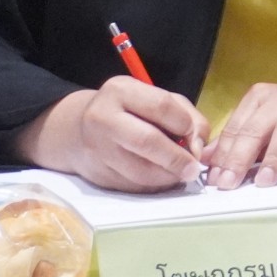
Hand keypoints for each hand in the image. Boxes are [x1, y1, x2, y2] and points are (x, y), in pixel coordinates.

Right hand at [14, 78, 205, 192]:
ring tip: (180, 175)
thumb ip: (185, 114)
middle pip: (147, 141)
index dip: (186, 125)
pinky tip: (161, 179)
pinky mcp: (95, 174)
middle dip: (177, 158)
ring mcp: (95, 148)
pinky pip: (130, 185)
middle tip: (193, 169)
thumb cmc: (129, 111)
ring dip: (167, 177)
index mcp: (120, 91)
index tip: (196, 138)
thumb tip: (199, 145)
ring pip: (138, 170)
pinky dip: (152, 186)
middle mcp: (102, 118)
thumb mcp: (155, 98)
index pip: (162, 106)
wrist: (77, 130)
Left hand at [203, 87, 276, 187]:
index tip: (215, 181)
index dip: (224, 155)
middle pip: (257, 127)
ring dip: (274, 157)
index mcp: (263, 97)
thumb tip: (207, 160)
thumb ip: (240, 144)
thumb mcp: (269, 135)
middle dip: (240, 157)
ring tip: (265, 182)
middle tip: (230, 184)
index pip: (237, 127)